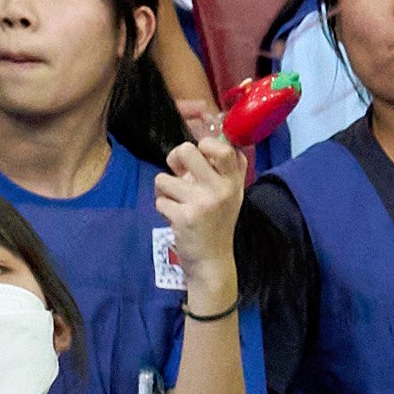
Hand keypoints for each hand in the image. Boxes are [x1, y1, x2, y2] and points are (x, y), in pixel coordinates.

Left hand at [152, 127, 252, 301]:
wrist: (212, 261)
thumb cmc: (217, 223)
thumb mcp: (230, 194)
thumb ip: (221, 168)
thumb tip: (205, 131)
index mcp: (233, 181)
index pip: (222, 147)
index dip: (205, 144)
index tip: (200, 154)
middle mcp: (221, 189)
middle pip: (187, 150)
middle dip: (175, 158)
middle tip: (178, 172)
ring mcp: (203, 203)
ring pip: (164, 178)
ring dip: (165, 191)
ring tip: (178, 204)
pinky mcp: (185, 217)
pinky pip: (160, 200)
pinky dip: (163, 209)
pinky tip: (176, 219)